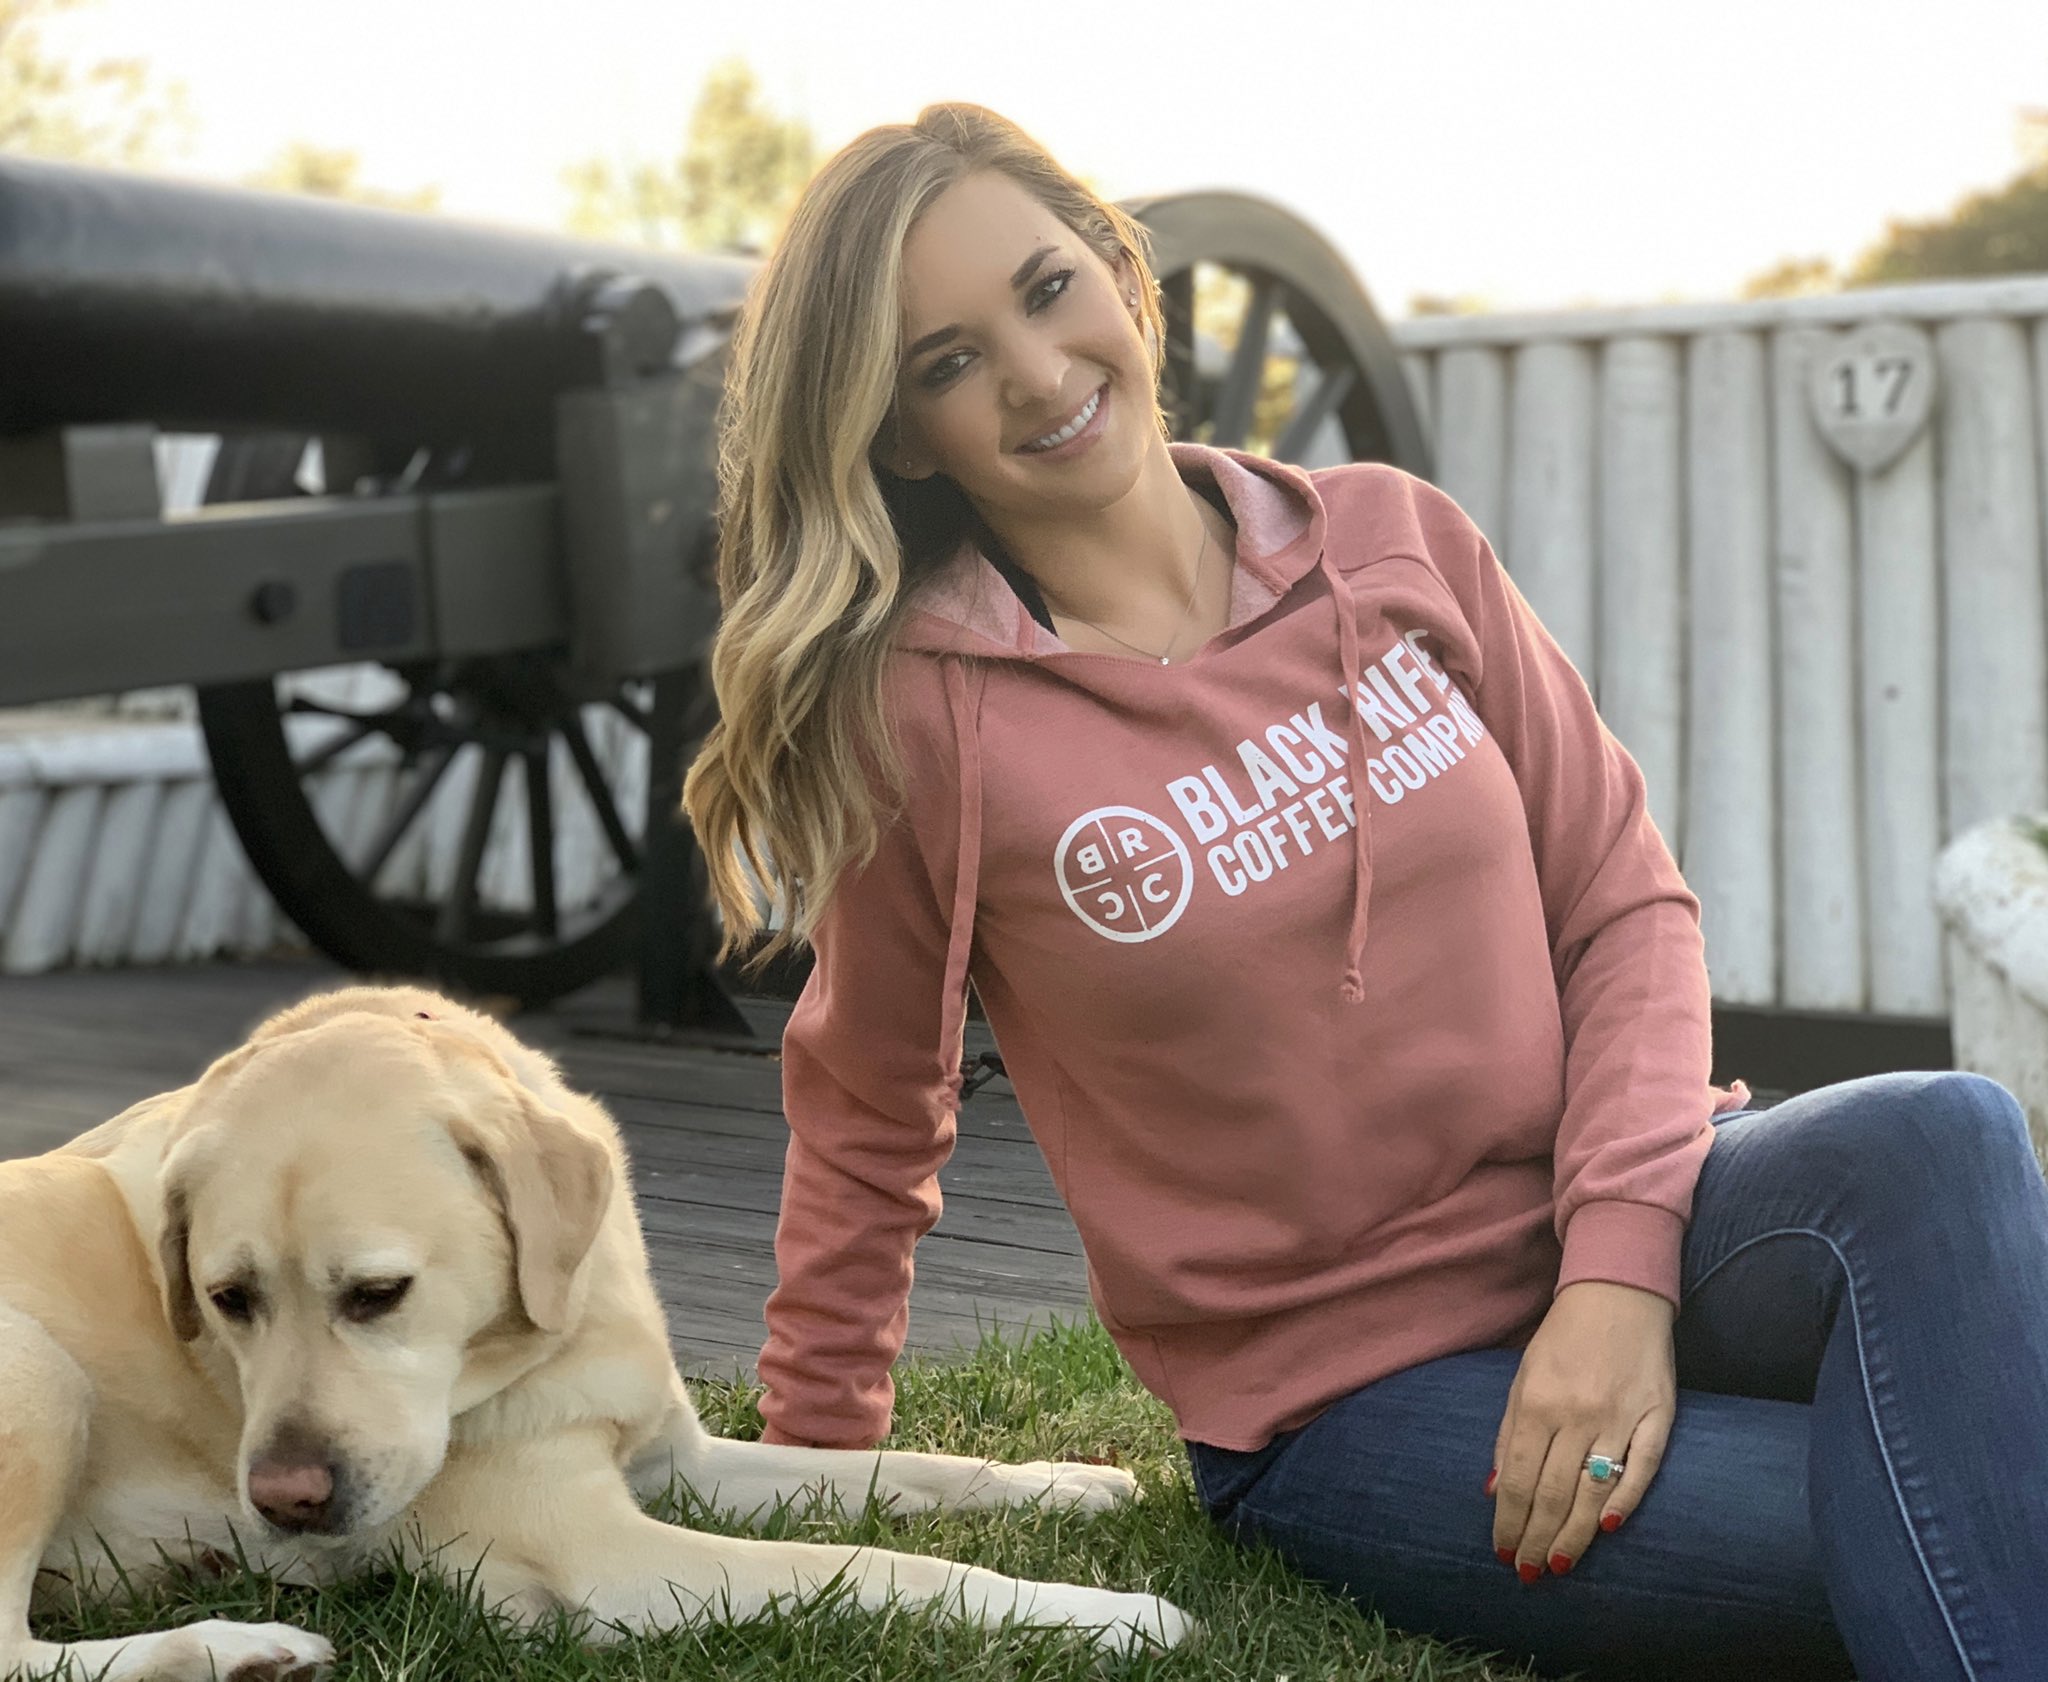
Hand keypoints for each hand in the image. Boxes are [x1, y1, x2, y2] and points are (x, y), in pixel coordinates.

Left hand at [1487, 1280, 1674, 1579]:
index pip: (1518, 1479)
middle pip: (1553, 1493)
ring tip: (1556, 1564)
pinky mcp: (1658, 1417)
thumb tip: (1494, 1489)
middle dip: (1535, 1537)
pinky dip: (1625, 1500)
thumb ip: (1509, 1434)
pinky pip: (1642, 1469)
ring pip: (1593, 1491)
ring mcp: (1619, 1417)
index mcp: (1536, 1403)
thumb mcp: (1523, 1378)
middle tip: (1526, 1571)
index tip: (1502, 1550)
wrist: (1618, 1294)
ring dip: (1574, 1534)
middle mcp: (1576, 1414)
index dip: (1508, 1520)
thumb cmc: (1563, 1340)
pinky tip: (1607, 1528)